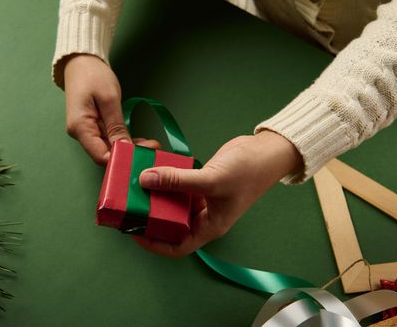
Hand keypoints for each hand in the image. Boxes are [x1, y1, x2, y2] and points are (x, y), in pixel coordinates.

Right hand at [63, 54, 158, 163]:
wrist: (81, 61)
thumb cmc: (93, 75)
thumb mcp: (109, 99)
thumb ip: (116, 127)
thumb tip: (125, 149)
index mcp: (80, 128)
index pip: (101, 156)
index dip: (121, 160)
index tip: (142, 157)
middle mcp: (81, 134)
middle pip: (106, 154)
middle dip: (129, 155)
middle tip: (153, 149)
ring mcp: (87, 131)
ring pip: (109, 148)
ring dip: (130, 148)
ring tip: (151, 145)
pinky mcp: (94, 127)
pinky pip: (109, 139)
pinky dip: (124, 140)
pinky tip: (140, 141)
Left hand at [134, 130, 302, 256]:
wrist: (268, 151)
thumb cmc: (248, 172)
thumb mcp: (211, 179)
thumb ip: (178, 180)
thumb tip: (145, 180)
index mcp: (209, 226)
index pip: (176, 246)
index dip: (153, 243)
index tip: (132, 232)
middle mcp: (203, 216)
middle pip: (170, 223)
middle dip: (149, 215)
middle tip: (128, 204)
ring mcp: (201, 198)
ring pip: (171, 203)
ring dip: (155, 195)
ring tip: (135, 184)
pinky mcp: (200, 182)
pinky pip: (177, 185)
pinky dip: (165, 179)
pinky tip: (153, 169)